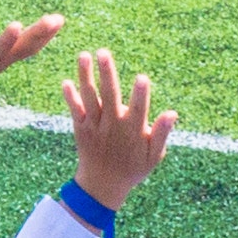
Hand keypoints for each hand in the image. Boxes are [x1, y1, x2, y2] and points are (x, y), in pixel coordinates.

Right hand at [0, 14, 66, 100]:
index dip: (5, 40)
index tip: (17, 25)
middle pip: (19, 50)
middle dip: (37, 35)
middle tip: (55, 20)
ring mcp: (1, 62)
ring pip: (27, 49)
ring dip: (44, 35)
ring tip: (59, 19)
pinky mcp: (3, 59)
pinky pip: (26, 48)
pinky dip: (40, 37)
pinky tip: (52, 25)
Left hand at [60, 47, 175, 210]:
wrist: (102, 186)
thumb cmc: (133, 168)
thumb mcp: (153, 156)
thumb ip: (161, 134)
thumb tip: (172, 113)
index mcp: (133, 131)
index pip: (139, 109)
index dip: (141, 95)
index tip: (142, 78)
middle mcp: (112, 126)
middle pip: (109, 96)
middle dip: (107, 74)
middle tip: (104, 52)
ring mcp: (95, 126)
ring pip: (90, 98)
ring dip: (85, 77)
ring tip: (84, 55)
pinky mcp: (81, 129)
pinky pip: (75, 111)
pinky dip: (70, 98)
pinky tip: (65, 82)